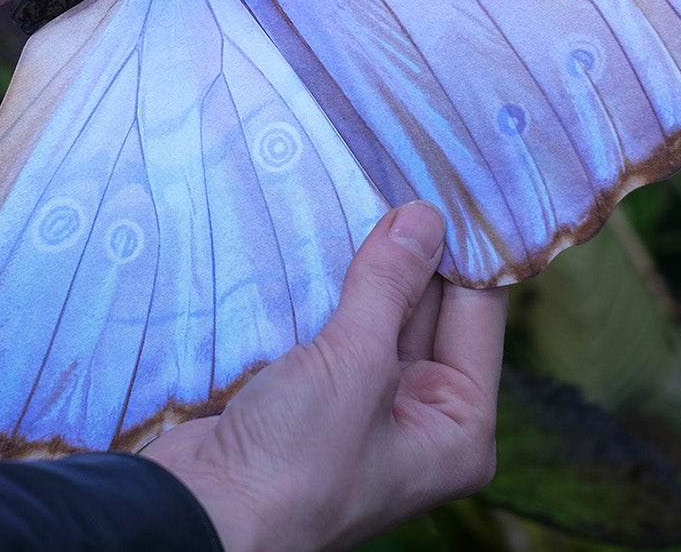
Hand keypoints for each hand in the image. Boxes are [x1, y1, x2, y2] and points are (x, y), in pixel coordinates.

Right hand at [143, 202, 507, 551]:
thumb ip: (390, 285)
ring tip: (362, 182)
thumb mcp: (356, 364)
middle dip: (413, 246)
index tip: (452, 176)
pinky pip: (334, 320)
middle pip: (428, 307)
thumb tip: (425, 216)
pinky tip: (322, 227)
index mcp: (457, 426)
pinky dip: (328, 280)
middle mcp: (419, 414)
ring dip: (367, 259)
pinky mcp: (312, 389)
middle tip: (402, 165)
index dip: (464, 246)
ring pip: (377, 308)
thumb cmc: (297, 462)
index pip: (478, 313)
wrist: (202, 516)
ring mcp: (363, 401)